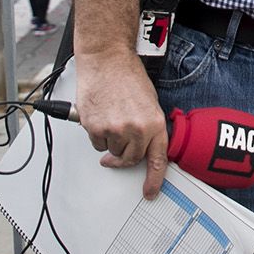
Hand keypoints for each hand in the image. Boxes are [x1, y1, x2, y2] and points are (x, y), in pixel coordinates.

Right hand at [76, 49, 168, 198]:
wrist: (107, 61)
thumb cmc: (128, 77)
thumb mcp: (149, 102)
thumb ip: (148, 126)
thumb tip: (144, 147)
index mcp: (155, 123)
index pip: (157, 159)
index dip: (154, 180)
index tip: (150, 192)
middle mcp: (136, 129)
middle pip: (130, 159)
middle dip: (124, 156)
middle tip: (119, 149)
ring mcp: (115, 130)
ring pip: (112, 151)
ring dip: (111, 141)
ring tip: (112, 117)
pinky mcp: (96, 128)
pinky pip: (97, 143)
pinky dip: (97, 135)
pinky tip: (101, 116)